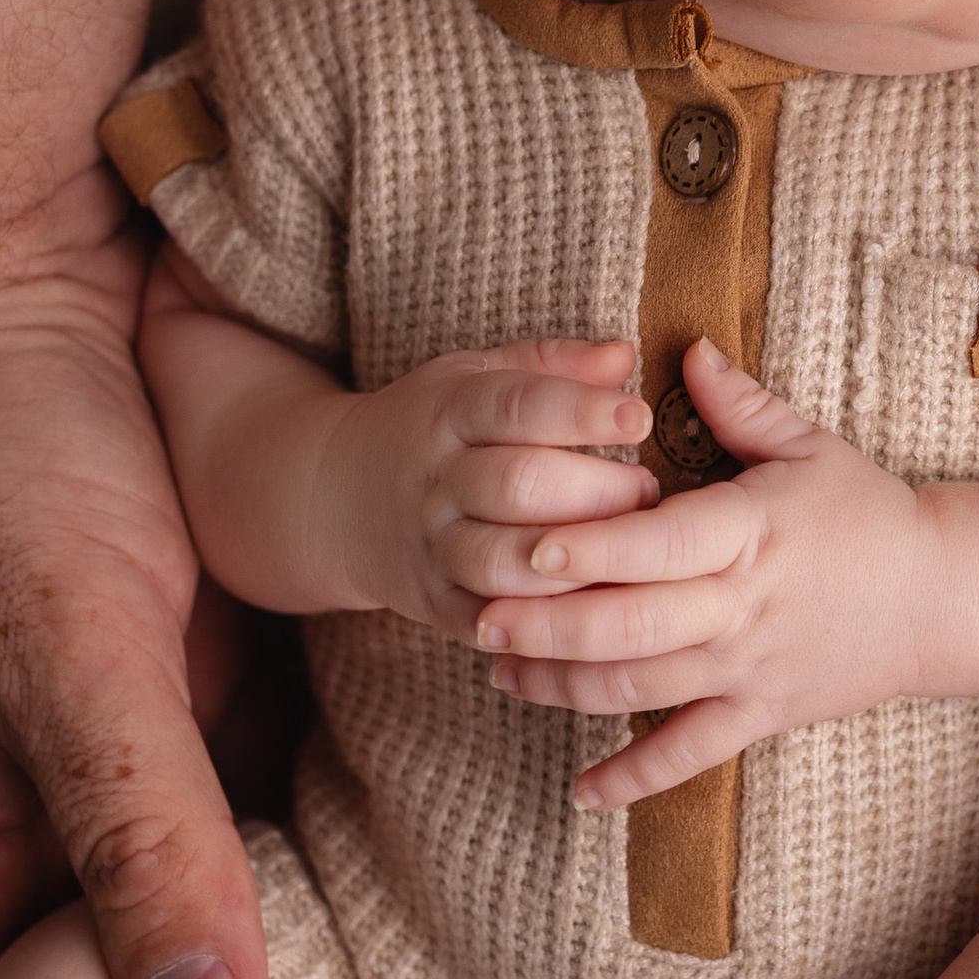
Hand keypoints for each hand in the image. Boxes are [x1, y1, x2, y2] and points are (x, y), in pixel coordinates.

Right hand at [310, 337, 658, 630]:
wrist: (330, 499)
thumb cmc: (432, 427)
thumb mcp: (475, 376)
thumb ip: (551, 365)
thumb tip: (624, 355)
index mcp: (449, 411)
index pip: (516, 406)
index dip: (581, 411)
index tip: (640, 417)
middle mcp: (435, 479)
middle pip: (517, 485)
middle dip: (594, 492)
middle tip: (648, 493)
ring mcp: (431, 547)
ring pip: (503, 562)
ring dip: (575, 561)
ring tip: (629, 549)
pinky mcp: (434, 605)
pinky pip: (494, 622)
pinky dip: (545, 622)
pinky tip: (595, 606)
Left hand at [475, 339, 930, 803]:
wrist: (939, 599)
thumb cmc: (868, 513)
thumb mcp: (811, 447)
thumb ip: (740, 403)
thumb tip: (686, 347)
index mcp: (750, 532)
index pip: (660, 546)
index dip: (593, 550)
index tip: (530, 545)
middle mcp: (743, 608)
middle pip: (634, 627)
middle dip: (551, 628)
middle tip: (481, 618)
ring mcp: (749, 669)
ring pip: (644, 690)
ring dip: (566, 688)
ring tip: (501, 671)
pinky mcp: (760, 715)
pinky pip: (691, 756)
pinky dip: (636, 779)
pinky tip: (582, 792)